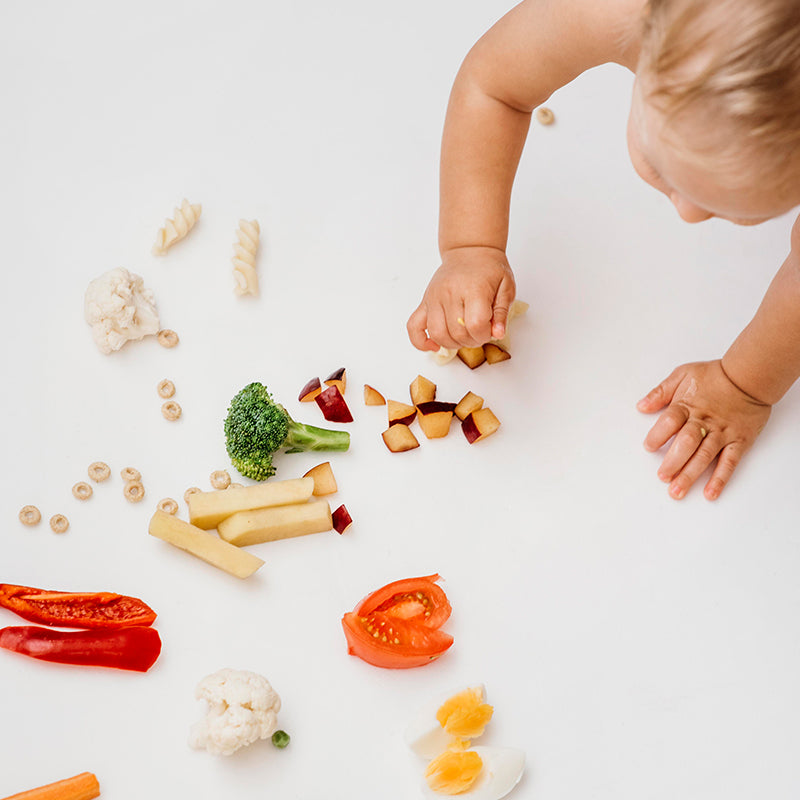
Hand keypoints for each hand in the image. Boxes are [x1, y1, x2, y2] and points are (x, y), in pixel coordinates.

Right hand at [407, 246, 515, 350]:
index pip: (475, 325)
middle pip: (456, 332)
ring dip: (452, 343)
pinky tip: (433, 345)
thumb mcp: (506, 288)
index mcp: (473, 289)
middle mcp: (449, 293)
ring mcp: (434, 298)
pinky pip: (413, 326)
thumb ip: (502, 313)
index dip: (484, 335)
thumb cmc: (489, 269)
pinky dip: (420, 341)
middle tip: (479, 332)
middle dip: (471, 341)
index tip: (490, 330)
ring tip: (462, 337)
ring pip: (437, 333)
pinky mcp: (425, 302)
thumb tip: (497, 334)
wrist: (470, 251)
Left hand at [637, 360, 770, 499]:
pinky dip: (720, 478)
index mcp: (687, 406)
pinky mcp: (739, 441)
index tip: (649, 447)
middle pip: (686, 444)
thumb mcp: (682, 375)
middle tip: (662, 476)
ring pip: (704, 457)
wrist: (749, 376)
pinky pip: (729, 462)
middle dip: (673, 462)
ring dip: (690, 475)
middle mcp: (704, 421)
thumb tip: (642, 406)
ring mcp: (722, 433)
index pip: (669, 422)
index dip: (657, 435)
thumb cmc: (714, 375)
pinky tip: (710, 492)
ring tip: (677, 491)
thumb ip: (660, 392)